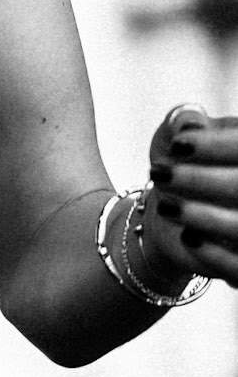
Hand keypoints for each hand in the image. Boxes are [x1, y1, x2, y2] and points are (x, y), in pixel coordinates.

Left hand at [141, 103, 237, 288]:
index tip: (178, 144)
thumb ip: (183, 122)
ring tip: (166, 206)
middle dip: (200, 180)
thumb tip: (190, 122)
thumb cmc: (181, 163)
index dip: (216, 145)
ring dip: (203, 216)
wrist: (171, 210)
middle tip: (159, 174)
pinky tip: (189, 238)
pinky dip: (215, 254)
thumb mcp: (175, 137)